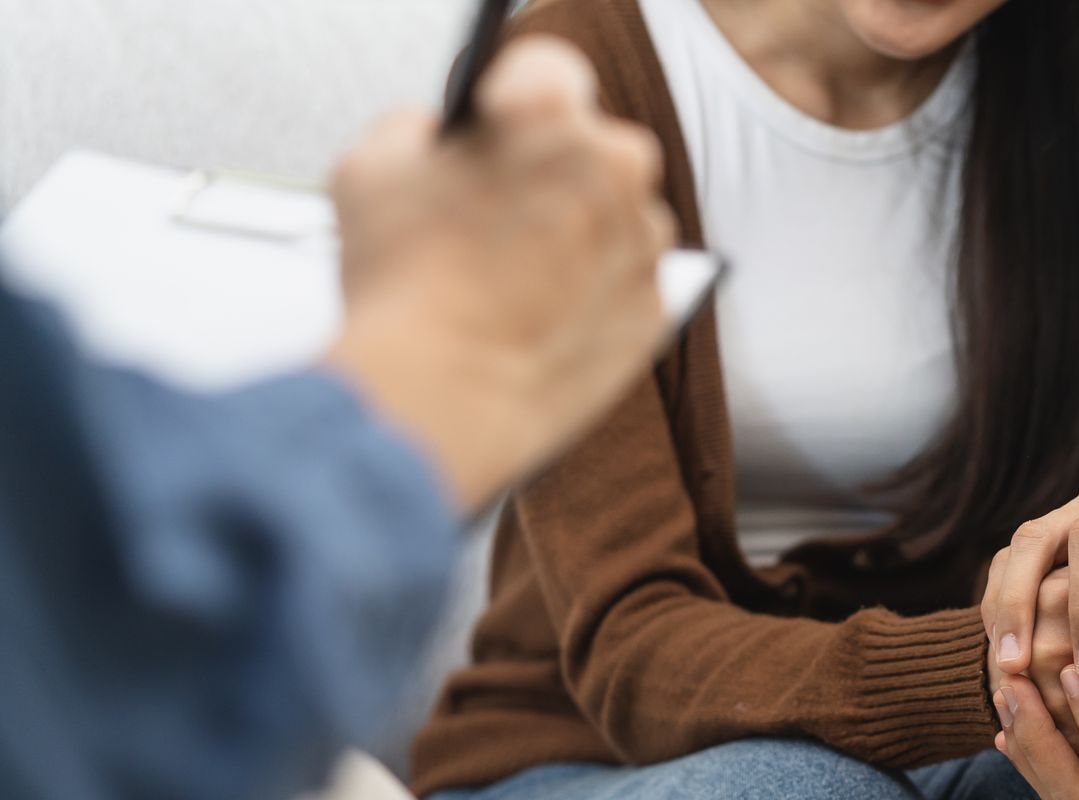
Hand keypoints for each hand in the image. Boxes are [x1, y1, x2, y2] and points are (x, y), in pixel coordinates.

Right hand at [326, 36, 676, 511]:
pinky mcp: (657, 309)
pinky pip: (628, 284)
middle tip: (498, 213)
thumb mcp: (369, 168)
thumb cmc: (404, 285)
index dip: (515, 95)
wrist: (441, 398)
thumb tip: (440, 138)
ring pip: (618, 217)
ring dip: (580, 234)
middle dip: (552, 170)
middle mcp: (616, 168)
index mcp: (551, 112)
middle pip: (592, 147)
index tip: (500, 119)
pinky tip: (540, 316)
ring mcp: (645, 243)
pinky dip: (595, 295)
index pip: (549, 69)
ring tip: (515, 276)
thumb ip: (417, 130)